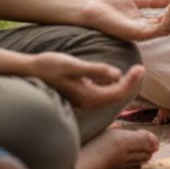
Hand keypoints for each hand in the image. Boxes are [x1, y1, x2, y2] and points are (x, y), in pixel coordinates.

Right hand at [27, 52, 143, 110]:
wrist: (28, 71)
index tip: (140, 67)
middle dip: (130, 83)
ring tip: (133, 71)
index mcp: (88, 98)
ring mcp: (82, 100)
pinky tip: (114, 74)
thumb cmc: (49, 66)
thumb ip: (95, 70)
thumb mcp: (74, 65)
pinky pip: (101, 93)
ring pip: (109, 96)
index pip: (118, 93)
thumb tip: (116, 74)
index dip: (132, 81)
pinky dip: (111, 85)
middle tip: (140, 68)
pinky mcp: (79, 95)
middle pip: (116, 96)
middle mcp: (86, 103)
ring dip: (122, 85)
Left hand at [78, 0, 169, 41]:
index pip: (168, 22)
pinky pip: (158, 28)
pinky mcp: (136, 34)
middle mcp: (143, 32)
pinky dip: (168, 16)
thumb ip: (152, 0)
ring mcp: (140, 34)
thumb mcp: (134, 0)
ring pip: (168, 29)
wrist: (88, 9)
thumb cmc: (106, 5)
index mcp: (143, 25)